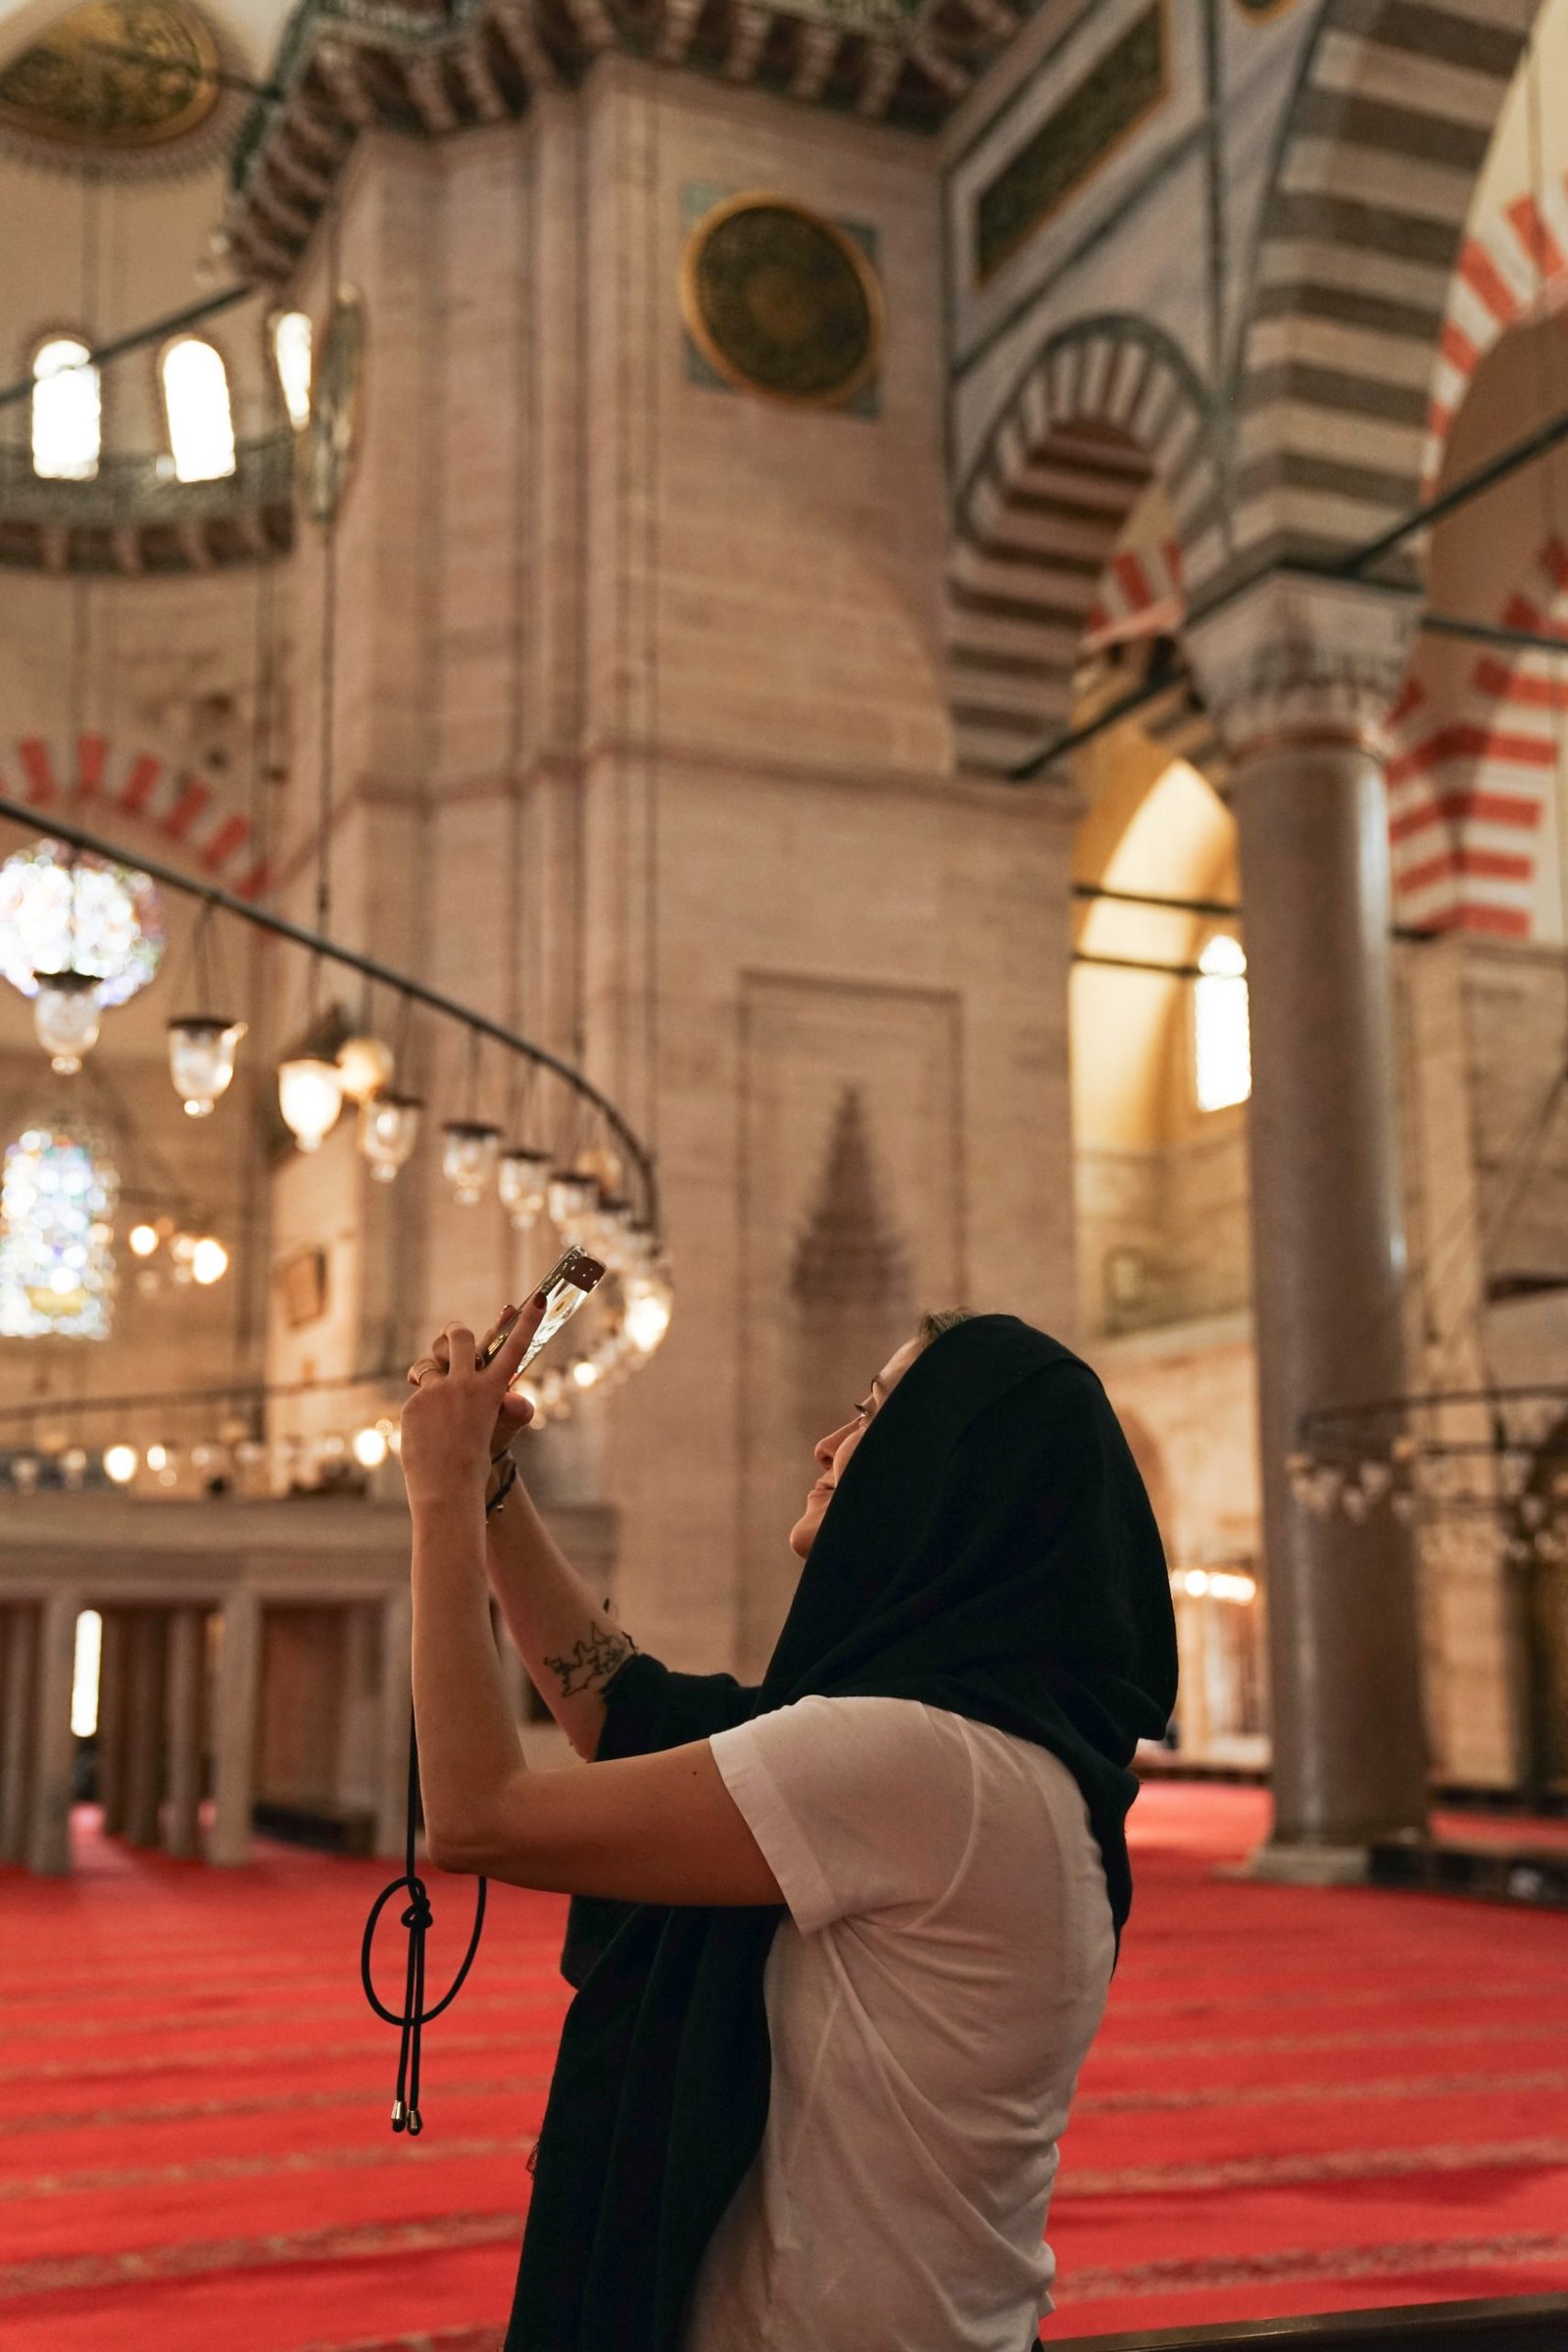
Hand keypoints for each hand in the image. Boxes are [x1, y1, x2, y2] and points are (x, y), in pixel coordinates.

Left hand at [401, 1296, 543, 1511]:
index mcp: (492, 1391)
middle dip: (456, 1331)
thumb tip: (512, 1397)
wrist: (447, 1490)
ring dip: (430, 1369)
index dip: (528, 1323)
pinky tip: (425, 1432)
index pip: (515, 1349)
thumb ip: (498, 1404)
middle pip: (461, 1337)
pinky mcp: (416, 1402)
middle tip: (455, 1334)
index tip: (540, 1299)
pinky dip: (420, 1408)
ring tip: (433, 1393)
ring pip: (429, 1363)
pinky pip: (417, 1395)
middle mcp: (466, 1385)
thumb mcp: (492, 1428)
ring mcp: (438, 1392)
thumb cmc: (475, 1461)